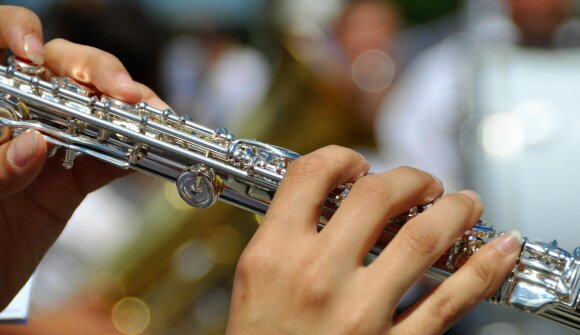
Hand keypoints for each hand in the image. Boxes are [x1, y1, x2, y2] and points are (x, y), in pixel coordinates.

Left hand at [0, 6, 167, 308]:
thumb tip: (37, 143)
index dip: (15, 33)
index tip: (32, 54)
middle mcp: (13, 117)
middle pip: (57, 69)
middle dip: (93, 70)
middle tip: (120, 90)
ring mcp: (45, 149)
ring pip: (92, 112)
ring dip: (126, 112)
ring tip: (150, 116)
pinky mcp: (67, 183)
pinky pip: (104, 162)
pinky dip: (130, 156)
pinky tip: (148, 152)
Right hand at [228, 145, 521, 334]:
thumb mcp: (254, 280)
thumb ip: (285, 235)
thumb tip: (326, 199)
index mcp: (274, 255)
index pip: (312, 176)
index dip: (341, 158)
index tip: (356, 165)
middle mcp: (317, 277)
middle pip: (377, 197)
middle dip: (409, 178)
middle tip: (422, 183)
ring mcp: (359, 313)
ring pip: (423, 239)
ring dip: (454, 211)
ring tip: (464, 203)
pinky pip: (447, 302)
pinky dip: (482, 269)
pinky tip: (499, 250)